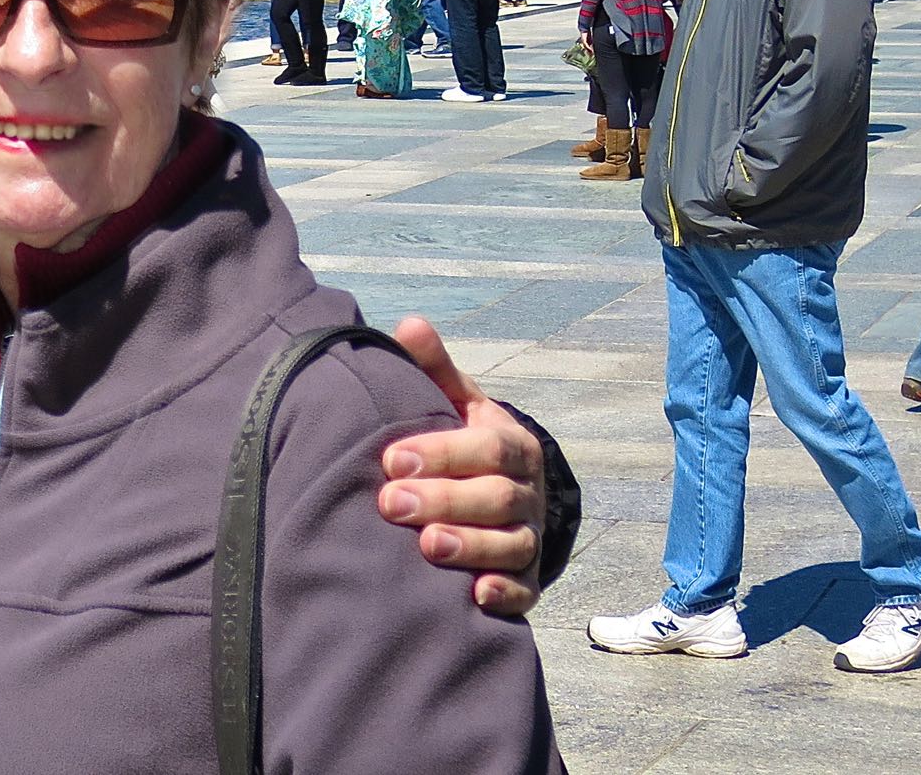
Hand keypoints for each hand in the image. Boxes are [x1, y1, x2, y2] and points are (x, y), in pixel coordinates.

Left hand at [376, 316, 545, 615]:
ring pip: (512, 544)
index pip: (485, 448)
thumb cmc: (465, 442)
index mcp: (511, 444)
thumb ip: (434, 369)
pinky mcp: (525, 578)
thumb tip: (408, 324)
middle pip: (496, 498)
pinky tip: (477, 596)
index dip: (442, 454)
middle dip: (444, 500)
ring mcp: (530, 537)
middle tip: (390, 503)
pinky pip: (525, 591)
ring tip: (426, 547)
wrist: (504, 490)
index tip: (392, 459)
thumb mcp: (456, 403)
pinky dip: (505, 594)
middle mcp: (527, 492)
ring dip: (471, 546)